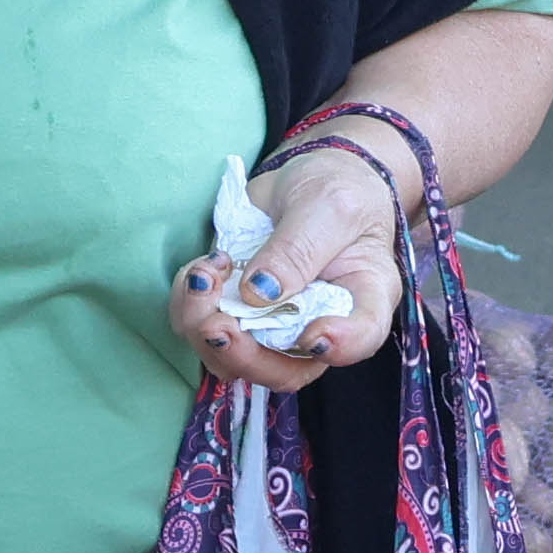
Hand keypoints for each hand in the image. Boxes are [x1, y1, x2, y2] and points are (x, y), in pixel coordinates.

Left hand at [177, 141, 403, 392]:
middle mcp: (318, 324)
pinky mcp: (235, 310)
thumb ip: (299, 248)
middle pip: (286, 370)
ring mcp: (272, 324)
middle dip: (244, 355)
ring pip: (234, 360)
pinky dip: (189, 305)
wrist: (303, 182)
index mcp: (362, 296)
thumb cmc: (334, 190)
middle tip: (217, 323)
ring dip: (204, 329)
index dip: (341, 346)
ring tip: (203, 278)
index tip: (313, 335)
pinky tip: (202, 270)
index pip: (364, 336)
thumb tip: (260, 294)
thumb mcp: (327, 206)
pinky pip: (202, 328)